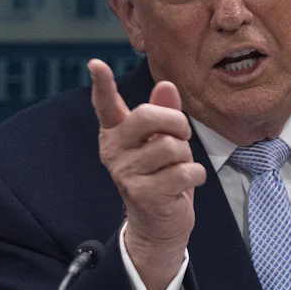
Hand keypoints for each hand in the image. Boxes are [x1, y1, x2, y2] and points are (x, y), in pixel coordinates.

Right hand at [88, 59, 205, 289]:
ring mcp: (126, 174)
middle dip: (176, 123)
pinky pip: (184, 172)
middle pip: (148, 116)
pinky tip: (184, 185)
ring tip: (178, 169)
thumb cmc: (162, 176)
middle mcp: (114, 151)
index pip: (106, 105)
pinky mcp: (143, 195)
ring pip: (171, 146)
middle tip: (182, 137)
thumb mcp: (163, 141)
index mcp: (116, 133)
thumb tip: (166, 86)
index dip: (102, 84)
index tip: (96, 64)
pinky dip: (195, 176)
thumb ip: (164, 113)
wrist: (158, 225)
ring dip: (186, 157)